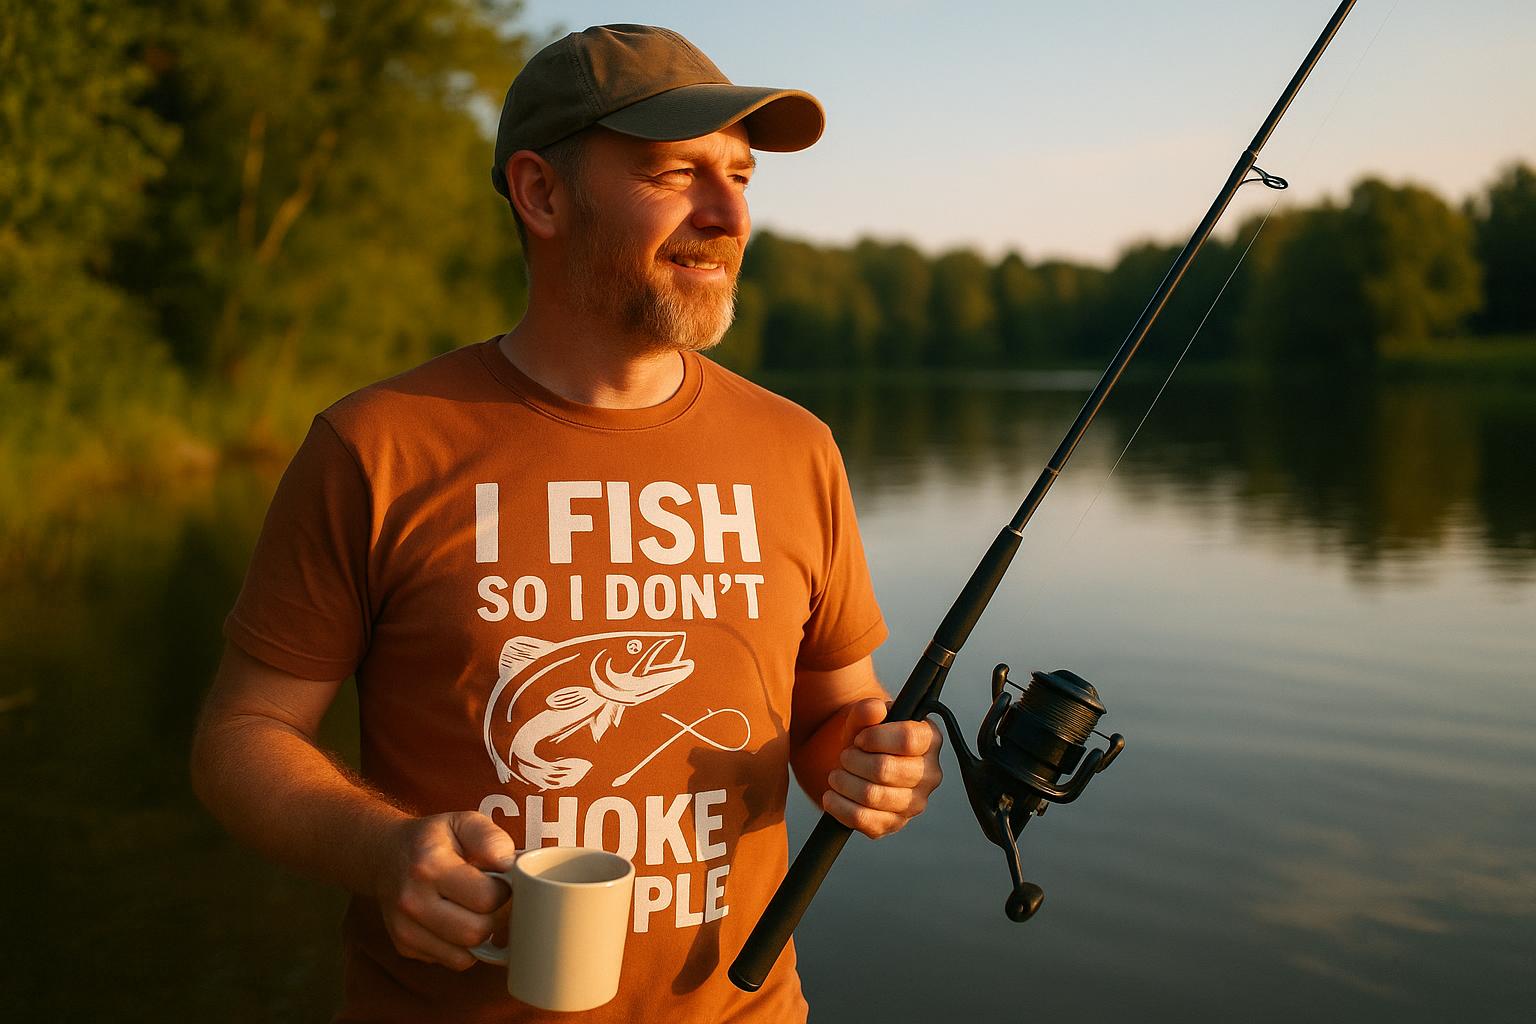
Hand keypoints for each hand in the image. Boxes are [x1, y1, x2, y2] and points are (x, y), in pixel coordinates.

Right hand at [373, 811, 516, 970]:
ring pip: (465, 955)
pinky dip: (463, 948)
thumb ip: (490, 838)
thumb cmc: (433, 839)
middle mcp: (412, 900)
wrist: (386, 855)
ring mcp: (404, 928)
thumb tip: (510, 865)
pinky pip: (451, 961)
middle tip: (489, 899)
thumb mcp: (463, 821)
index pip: (485, 898)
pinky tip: (458, 922)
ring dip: (479, 936)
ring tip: (474, 910)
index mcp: (429, 865)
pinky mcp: (404, 947)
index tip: (499, 880)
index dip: (503, 890)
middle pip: (476, 932)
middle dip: (493, 917)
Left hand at [822, 698, 942, 838]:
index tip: (859, 739)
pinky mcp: (895, 824)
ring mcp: (915, 803)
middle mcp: (930, 774)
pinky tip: (832, 796)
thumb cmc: (865, 738)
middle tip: (845, 756)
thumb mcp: (862, 718)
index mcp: (929, 740)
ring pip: (871, 796)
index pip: (908, 739)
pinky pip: (863, 820)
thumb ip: (867, 710)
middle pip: (885, 769)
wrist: (854, 766)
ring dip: (844, 782)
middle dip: (853, 760)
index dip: (876, 738)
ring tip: (837, 774)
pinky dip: (839, 806)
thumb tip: (875, 710)